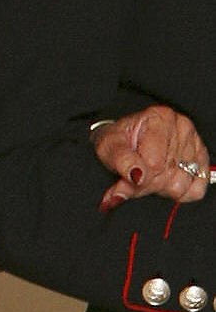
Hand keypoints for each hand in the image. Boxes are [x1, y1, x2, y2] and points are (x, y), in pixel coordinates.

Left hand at [94, 105, 210, 210]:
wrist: (125, 139)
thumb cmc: (119, 141)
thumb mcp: (110, 147)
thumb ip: (122, 163)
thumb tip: (136, 177)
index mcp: (160, 118)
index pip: (154, 164)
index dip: (137, 177)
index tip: (126, 176)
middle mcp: (182, 128)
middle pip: (167, 176)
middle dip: (146, 184)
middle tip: (134, 176)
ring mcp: (195, 145)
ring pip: (181, 186)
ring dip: (160, 188)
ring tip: (148, 174)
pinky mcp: (201, 162)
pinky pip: (195, 191)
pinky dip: (177, 192)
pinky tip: (164, 179)